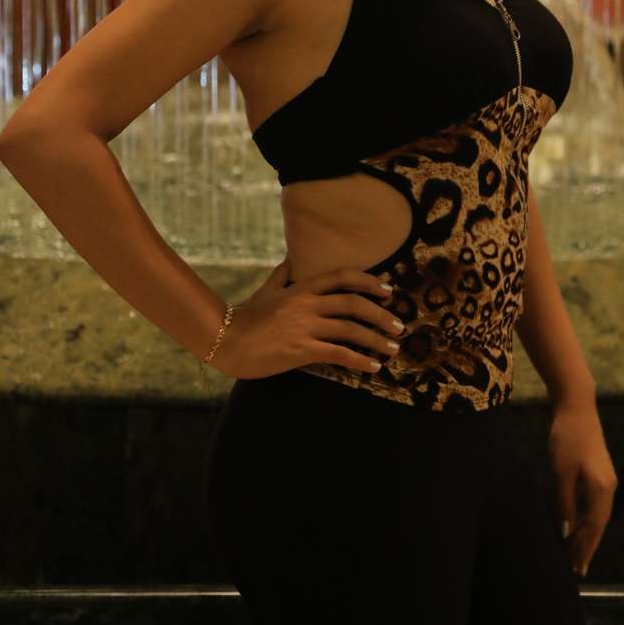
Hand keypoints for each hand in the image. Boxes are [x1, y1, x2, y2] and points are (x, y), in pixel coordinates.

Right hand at [212, 256, 403, 379]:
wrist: (224, 340)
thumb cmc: (245, 316)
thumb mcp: (266, 290)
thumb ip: (283, 274)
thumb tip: (292, 257)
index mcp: (301, 288)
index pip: (342, 277)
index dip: (368, 281)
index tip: (388, 290)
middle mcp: (307, 304)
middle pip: (353, 303)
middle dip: (381, 314)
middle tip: (398, 325)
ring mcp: (305, 327)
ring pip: (350, 330)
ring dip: (376, 340)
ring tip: (392, 349)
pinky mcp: (301, 350)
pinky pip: (338, 354)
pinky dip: (359, 361)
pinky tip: (372, 368)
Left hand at [549, 399, 617, 578]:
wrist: (577, 408)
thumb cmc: (567, 439)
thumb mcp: (562, 473)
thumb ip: (565, 502)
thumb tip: (566, 530)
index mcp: (602, 489)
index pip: (593, 527)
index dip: (585, 548)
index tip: (578, 568)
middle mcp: (609, 487)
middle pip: (599, 524)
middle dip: (587, 546)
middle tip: (577, 568)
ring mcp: (606, 480)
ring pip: (598, 515)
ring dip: (587, 534)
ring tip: (576, 553)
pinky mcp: (600, 473)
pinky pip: (596, 504)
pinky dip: (587, 519)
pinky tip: (577, 526)